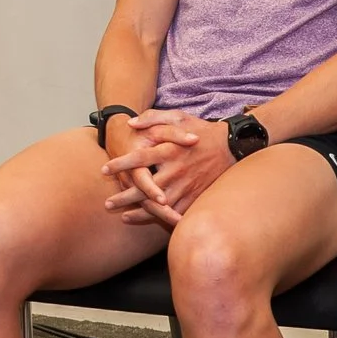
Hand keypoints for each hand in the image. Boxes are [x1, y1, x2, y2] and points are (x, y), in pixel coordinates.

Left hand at [100, 110, 227, 226]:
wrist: (232, 146)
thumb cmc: (202, 130)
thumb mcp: (178, 116)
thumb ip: (154, 118)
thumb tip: (131, 123)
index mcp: (170, 149)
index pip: (140, 158)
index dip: (121, 164)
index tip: (104, 169)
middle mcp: (176, 170)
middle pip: (145, 187)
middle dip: (124, 197)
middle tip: (107, 203)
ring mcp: (186, 186)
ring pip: (158, 205)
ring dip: (139, 212)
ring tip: (123, 216)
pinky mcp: (195, 196)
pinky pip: (175, 211)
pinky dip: (160, 218)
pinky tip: (150, 221)